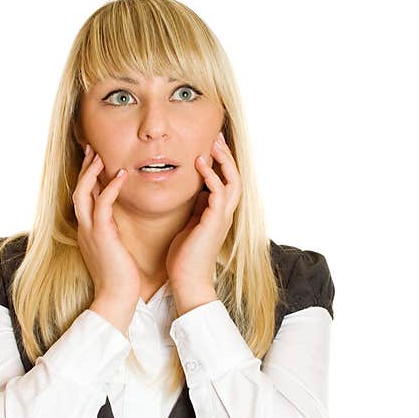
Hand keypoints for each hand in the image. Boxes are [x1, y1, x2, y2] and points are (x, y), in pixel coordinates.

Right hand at [73, 144, 140, 308]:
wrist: (116, 298)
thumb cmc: (121, 278)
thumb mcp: (114, 250)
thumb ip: (112, 234)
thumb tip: (118, 223)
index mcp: (88, 232)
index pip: (84, 198)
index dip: (87, 178)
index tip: (94, 161)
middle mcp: (85, 228)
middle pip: (79, 190)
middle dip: (84, 168)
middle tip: (91, 148)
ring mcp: (90, 231)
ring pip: (84, 193)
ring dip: (91, 172)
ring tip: (100, 154)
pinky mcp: (101, 234)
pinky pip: (102, 204)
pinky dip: (110, 187)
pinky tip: (121, 175)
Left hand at [166, 131, 241, 292]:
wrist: (187, 280)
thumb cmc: (184, 258)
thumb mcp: (190, 226)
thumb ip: (195, 210)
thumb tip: (195, 194)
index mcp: (218, 215)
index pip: (226, 182)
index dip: (221, 163)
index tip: (210, 146)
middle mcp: (224, 214)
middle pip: (235, 177)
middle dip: (226, 156)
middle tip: (216, 137)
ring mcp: (222, 217)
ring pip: (232, 181)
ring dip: (223, 160)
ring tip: (212, 143)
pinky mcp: (214, 221)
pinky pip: (218, 191)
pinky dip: (211, 175)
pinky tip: (199, 163)